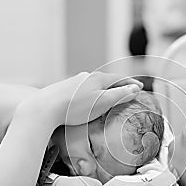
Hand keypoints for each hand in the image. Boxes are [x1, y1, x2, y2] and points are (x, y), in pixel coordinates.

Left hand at [18, 72, 143, 128]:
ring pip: (95, 84)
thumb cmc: (75, 108)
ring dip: (105, 89)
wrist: (45, 108)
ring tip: (110, 97)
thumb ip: (120, 95)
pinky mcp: (64, 90)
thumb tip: (135, 89)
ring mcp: (74, 82)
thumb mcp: (103, 102)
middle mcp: (86, 77)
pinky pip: (84, 90)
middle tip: (127, 91)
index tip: (140, 87)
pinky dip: (93, 93)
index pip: (120, 79)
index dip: (131, 84)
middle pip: (107, 80)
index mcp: (98, 78)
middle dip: (119, 85)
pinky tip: (89, 101)